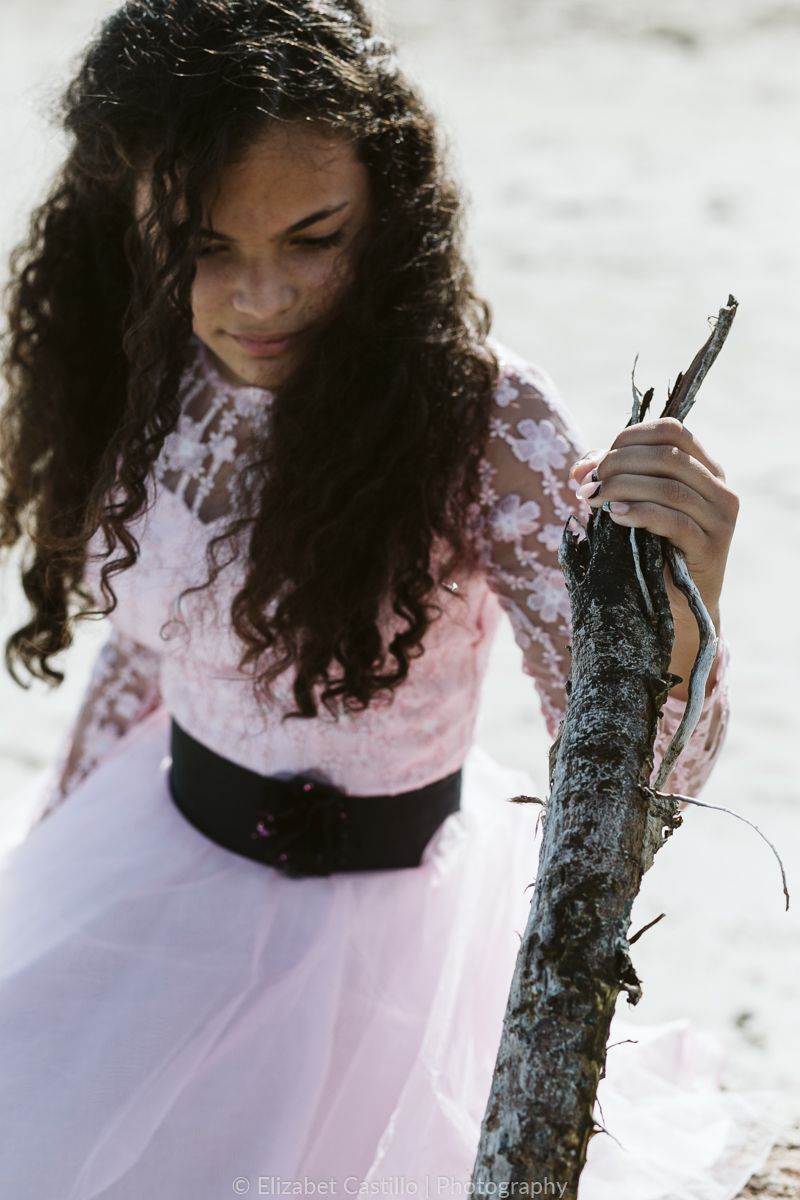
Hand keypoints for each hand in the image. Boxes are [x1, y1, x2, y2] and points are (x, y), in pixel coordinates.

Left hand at [569, 417, 738, 626]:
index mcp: (706, 469)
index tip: (594, 464)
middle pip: (669, 455)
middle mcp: (720, 489)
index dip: (629, 439)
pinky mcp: (711, 548)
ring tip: (594, 500)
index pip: (672, 431)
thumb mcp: (634, 506)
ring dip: (623, 488)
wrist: (676, 605)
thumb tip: (580, 468)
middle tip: (588, 485)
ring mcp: (720, 518)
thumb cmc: (652, 550)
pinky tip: (615, 517)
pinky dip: (640, 514)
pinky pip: (675, 522)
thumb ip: (614, 479)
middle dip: (619, 465)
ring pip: (670, 487)